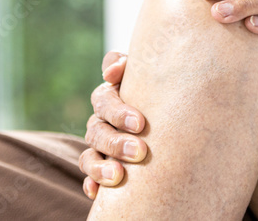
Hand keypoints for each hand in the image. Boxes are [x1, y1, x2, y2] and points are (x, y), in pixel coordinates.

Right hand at [78, 51, 147, 198]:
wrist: (168, 112)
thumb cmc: (158, 89)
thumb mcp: (149, 73)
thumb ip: (128, 65)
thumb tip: (110, 72)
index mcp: (110, 96)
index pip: (104, 100)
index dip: (118, 112)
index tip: (140, 123)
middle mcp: (101, 121)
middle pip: (98, 130)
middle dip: (116, 142)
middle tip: (140, 151)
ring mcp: (99, 146)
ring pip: (89, 155)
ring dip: (101, 166)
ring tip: (118, 175)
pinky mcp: (101, 167)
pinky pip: (90, 177)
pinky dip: (92, 184)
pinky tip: (98, 192)